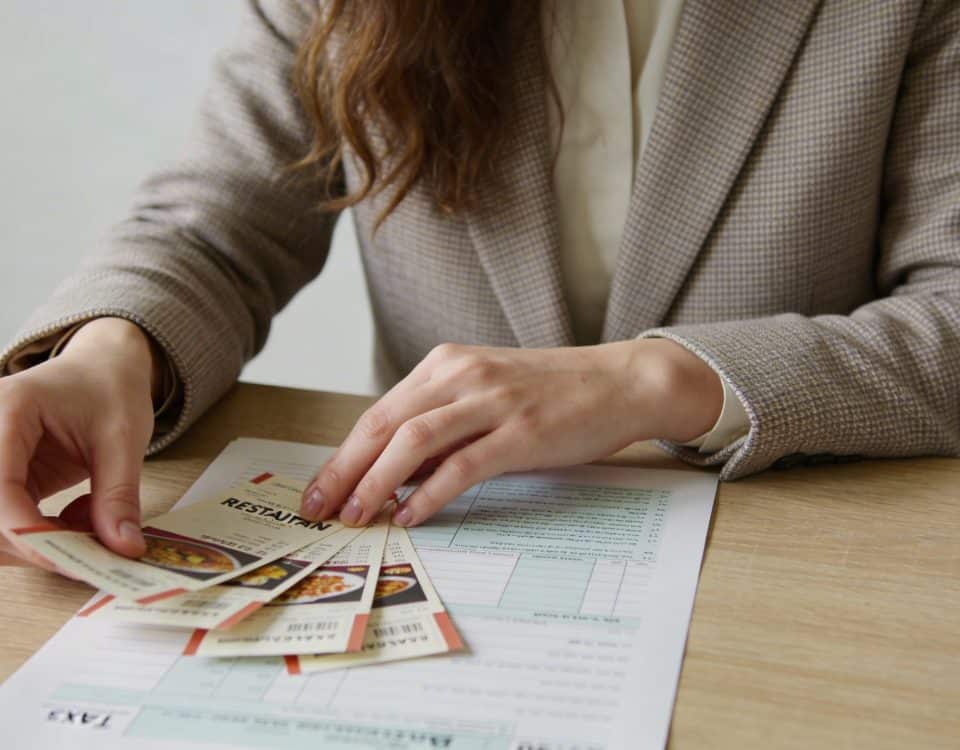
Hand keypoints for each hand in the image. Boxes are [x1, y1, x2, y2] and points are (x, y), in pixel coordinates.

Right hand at [0, 318, 157, 569]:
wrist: (104, 370)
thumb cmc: (111, 390)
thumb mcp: (125, 438)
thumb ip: (119, 494)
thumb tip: (123, 548)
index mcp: (7, 410)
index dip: (26, 530)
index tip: (70, 556)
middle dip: (30, 544)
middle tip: (85, 548)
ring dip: (37, 543)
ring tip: (90, 522)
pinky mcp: (0, 481)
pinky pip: (8, 523)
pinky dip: (42, 535)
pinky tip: (80, 516)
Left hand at [300, 339, 721, 527]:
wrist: (618, 381)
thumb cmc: (550, 393)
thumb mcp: (484, 397)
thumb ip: (441, 428)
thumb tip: (393, 476)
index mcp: (446, 365)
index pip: (378, 414)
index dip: (342, 455)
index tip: (321, 490)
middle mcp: (461, 376)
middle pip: (383, 425)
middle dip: (344, 471)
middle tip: (320, 510)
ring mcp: (491, 402)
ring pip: (413, 441)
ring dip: (377, 483)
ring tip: (358, 517)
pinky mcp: (521, 432)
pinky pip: (462, 464)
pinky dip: (429, 493)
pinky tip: (412, 516)